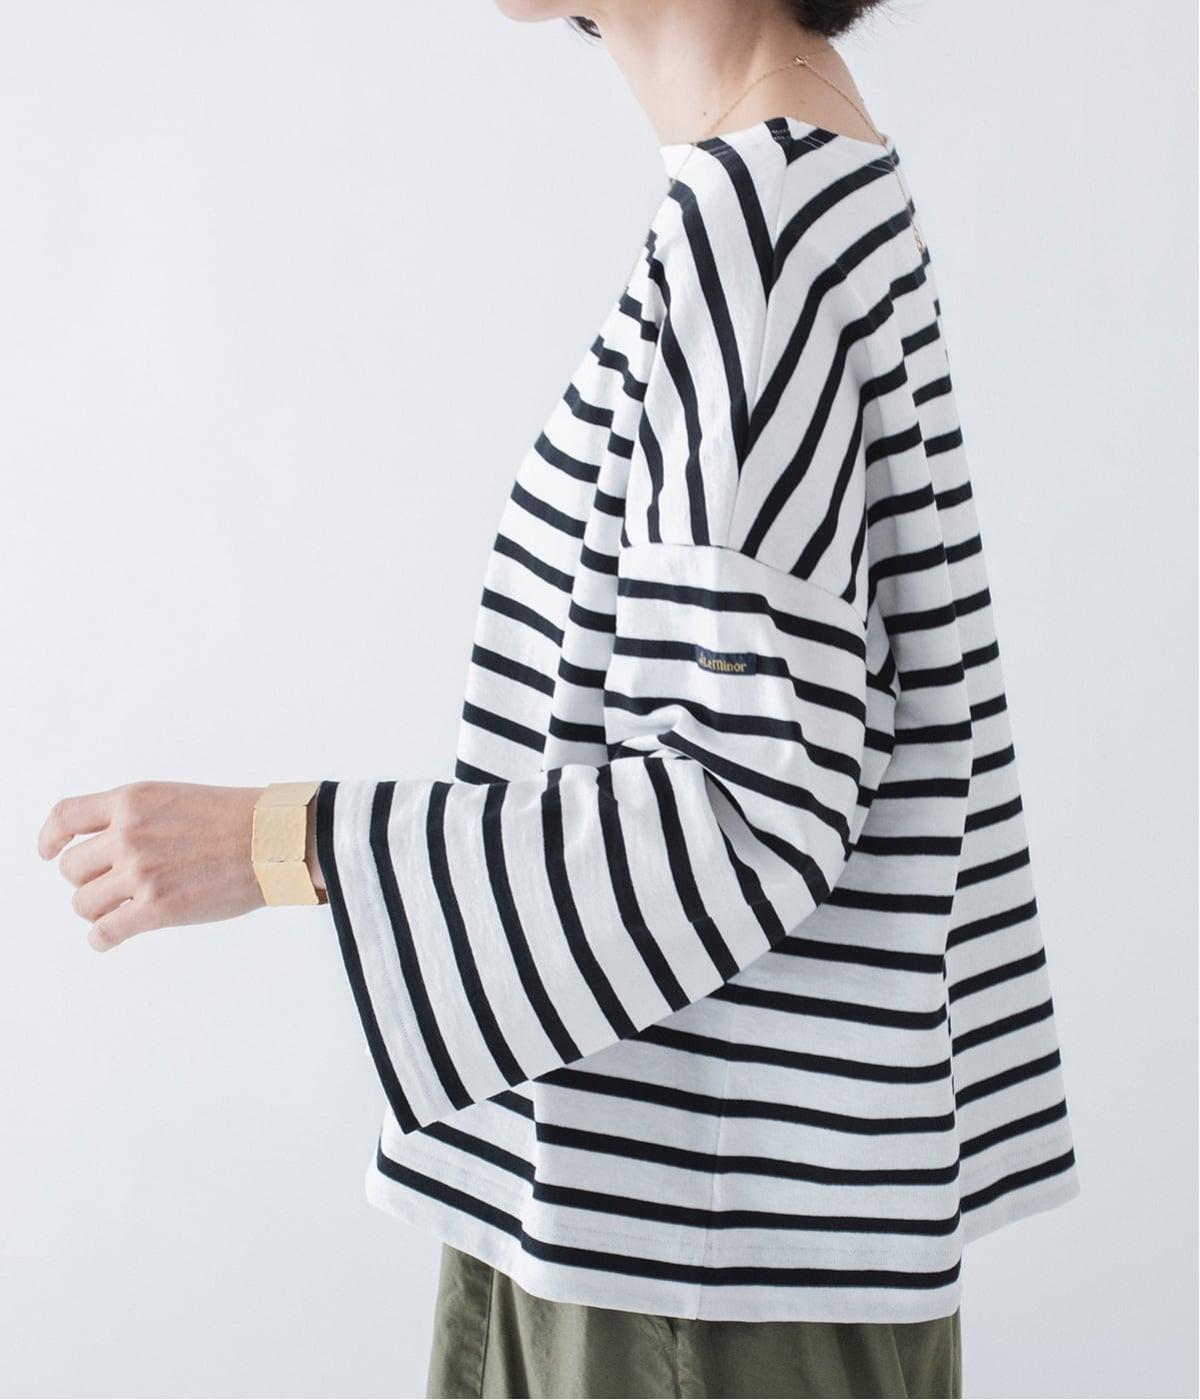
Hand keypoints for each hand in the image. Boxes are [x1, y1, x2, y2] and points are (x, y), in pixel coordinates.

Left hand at [37, 782, 265, 951]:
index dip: (50, 838)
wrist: (277, 840)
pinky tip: (112, 935)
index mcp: (133, 801)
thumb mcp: (176, 798)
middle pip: (71, 868)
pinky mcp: (156, 909)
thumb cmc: (238, 820)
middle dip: (89, 879)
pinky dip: (101, 938)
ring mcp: (141, 872)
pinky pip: (103, 932)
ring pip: (83, 902)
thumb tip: (105, 847)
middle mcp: (129, 834)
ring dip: (97, 908)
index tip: (47, 852)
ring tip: (122, 907)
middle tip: (115, 885)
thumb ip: (137, 816)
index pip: (66, 816)